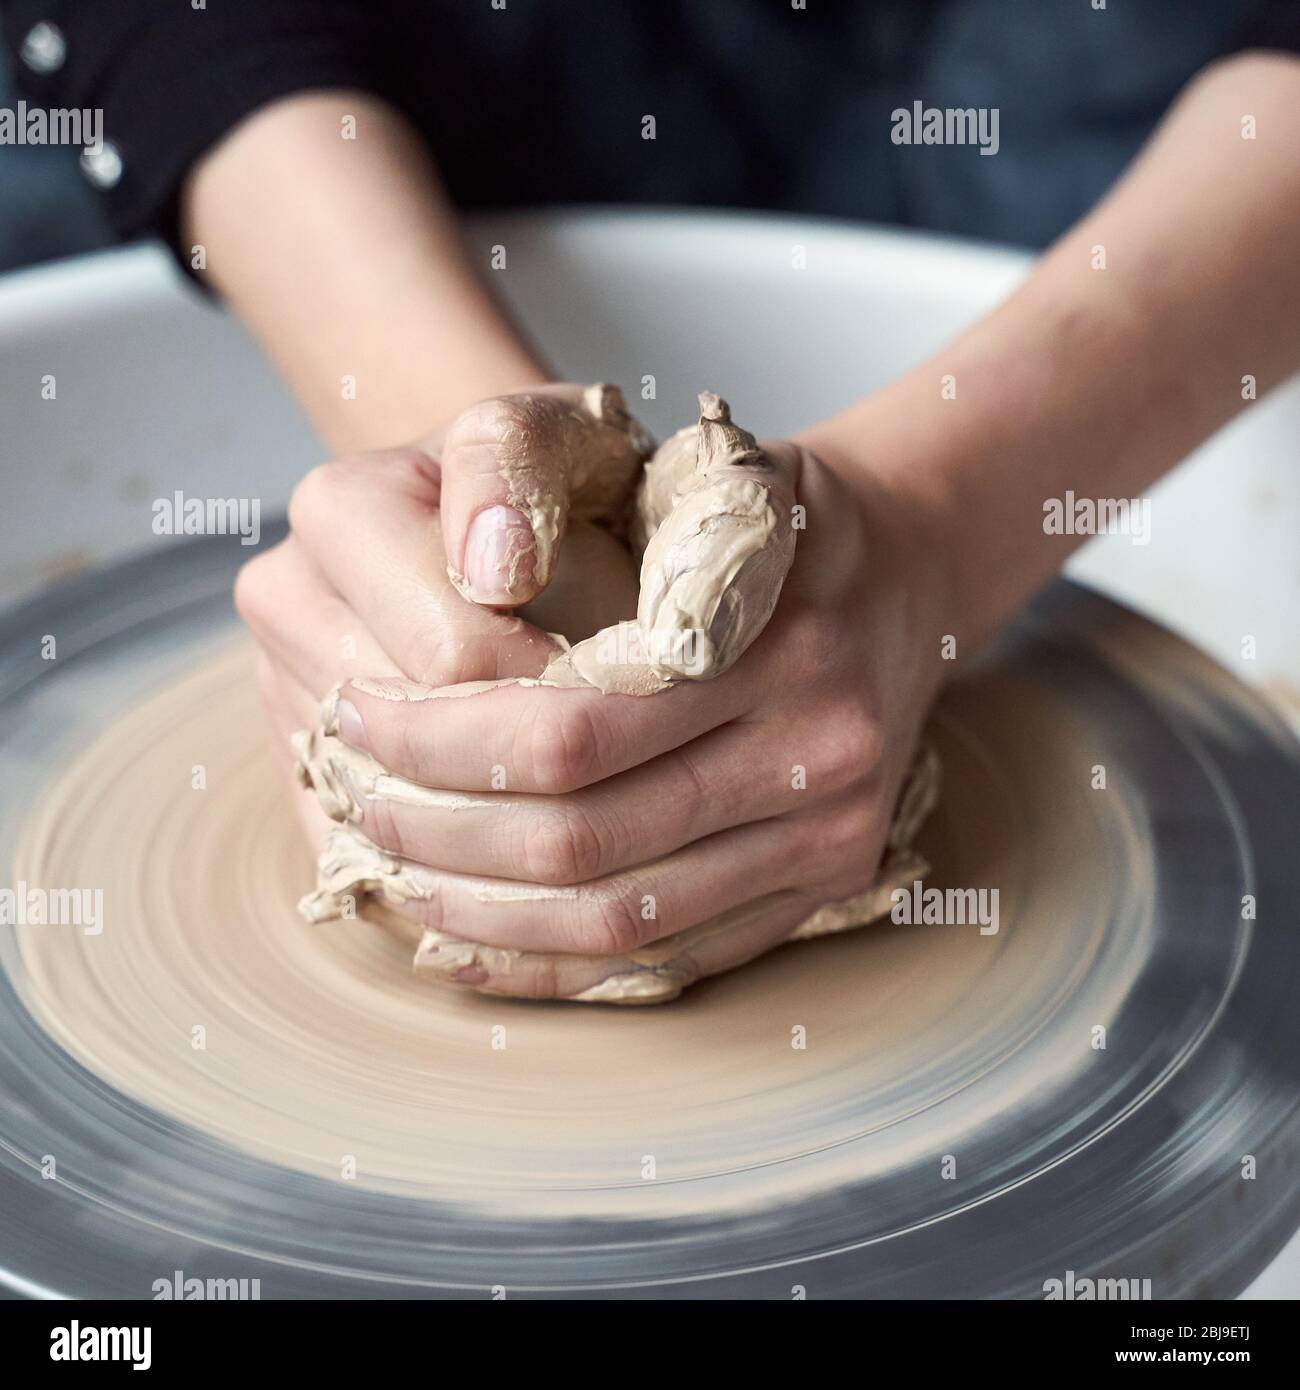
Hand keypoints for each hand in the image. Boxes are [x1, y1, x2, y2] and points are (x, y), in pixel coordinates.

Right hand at [234, 384, 629, 813]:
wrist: (501, 529)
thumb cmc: (549, 483)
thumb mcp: (555, 436)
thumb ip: (518, 466)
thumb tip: (492, 568)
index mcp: (339, 512)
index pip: (452, 655)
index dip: (557, 688)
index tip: (628, 686)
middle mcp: (286, 603)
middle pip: (414, 742)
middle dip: (527, 764)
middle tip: (617, 754)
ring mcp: (281, 690)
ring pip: (388, 812)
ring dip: (494, 824)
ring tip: (578, 796)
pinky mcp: (297, 765)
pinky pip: (369, 854)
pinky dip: (453, 867)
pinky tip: (523, 846)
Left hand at [294, 393, 951, 1000]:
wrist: (909, 566)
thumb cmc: (770, 512)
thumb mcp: (694, 462)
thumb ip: (597, 501)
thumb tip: (470, 579)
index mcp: (771, 636)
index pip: (568, 727)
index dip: (441, 740)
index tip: (355, 718)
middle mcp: (819, 745)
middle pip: (582, 835)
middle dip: (440, 831)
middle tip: (356, 798)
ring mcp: (833, 829)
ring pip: (620, 916)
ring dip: (483, 911)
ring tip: (396, 873)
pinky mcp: (829, 882)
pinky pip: (676, 957)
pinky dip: (559, 966)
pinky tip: (474, 948)